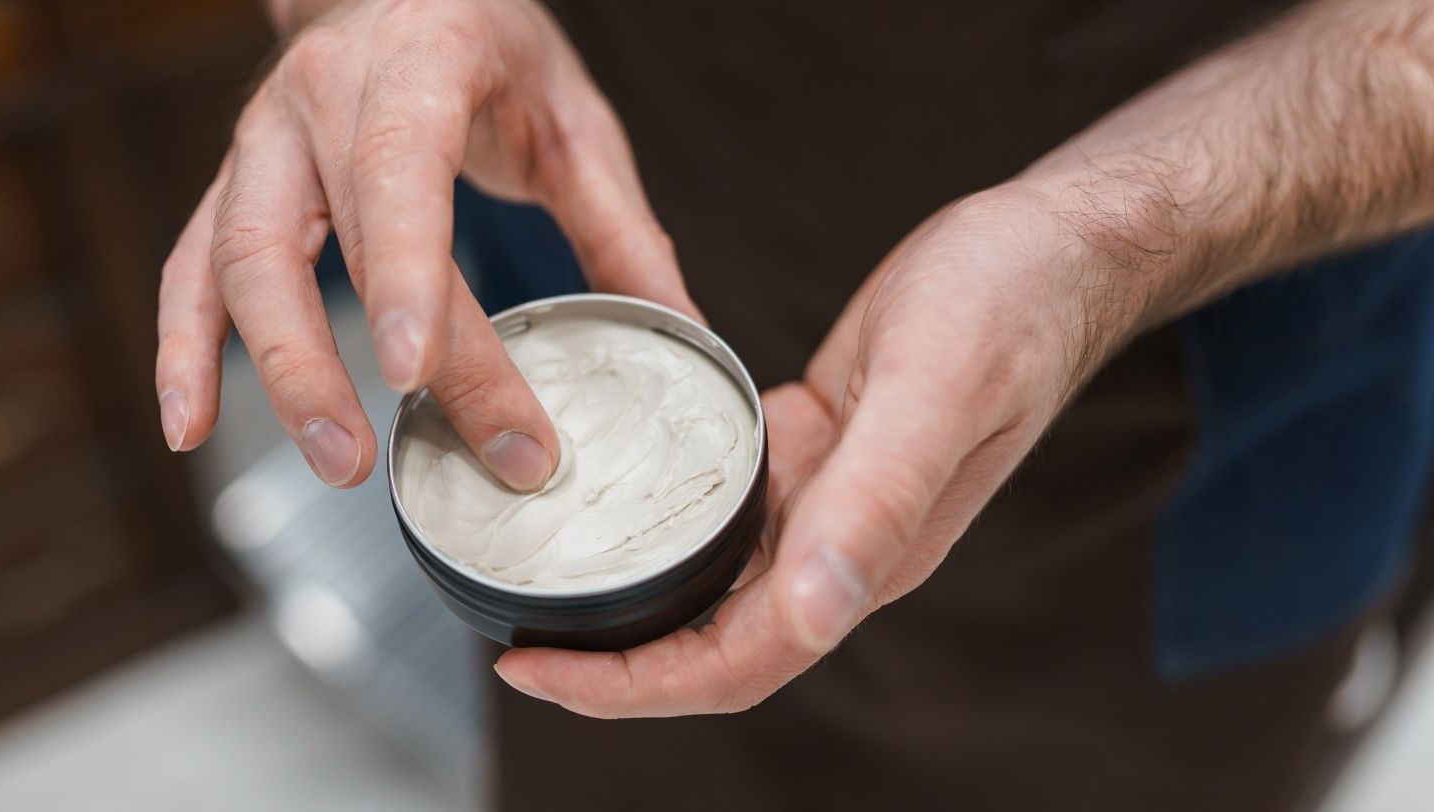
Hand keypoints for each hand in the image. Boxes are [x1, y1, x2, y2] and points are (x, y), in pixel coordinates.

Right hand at [154, 0, 691, 488]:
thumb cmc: (489, 43)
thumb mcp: (571, 116)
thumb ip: (620, 225)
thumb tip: (683, 333)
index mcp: (418, 63)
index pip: (398, 171)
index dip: (403, 275)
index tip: (418, 377)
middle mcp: (322, 96)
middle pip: (318, 241)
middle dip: (344, 362)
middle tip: (383, 461)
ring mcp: (264, 139)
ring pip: (236, 258)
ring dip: (274, 369)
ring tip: (331, 461)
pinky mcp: (237, 181)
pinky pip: (192, 265)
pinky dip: (186, 345)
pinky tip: (190, 422)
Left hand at [494, 183, 1127, 715]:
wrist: (1051, 250)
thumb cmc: (1006, 306)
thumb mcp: (932, 390)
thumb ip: (875, 504)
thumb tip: (815, 617)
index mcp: (868, 554)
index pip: (739, 661)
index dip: (634, 684)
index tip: (535, 669)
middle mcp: (843, 545)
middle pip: (716, 645)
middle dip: (615, 666)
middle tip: (514, 643)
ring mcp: (830, 502)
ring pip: (717, 587)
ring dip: (633, 604)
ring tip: (540, 583)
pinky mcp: (815, 452)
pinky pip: (730, 514)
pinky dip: (662, 524)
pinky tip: (611, 498)